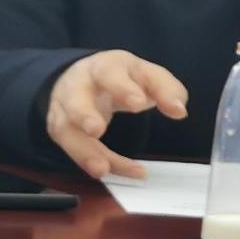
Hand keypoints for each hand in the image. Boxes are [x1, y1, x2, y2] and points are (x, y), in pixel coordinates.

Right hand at [47, 50, 187, 179]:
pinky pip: (74, 150)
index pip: (110, 72)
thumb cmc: (120, 77)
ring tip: (101, 169)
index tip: (140, 104)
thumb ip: (166, 89)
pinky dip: (92, 162)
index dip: (122, 88)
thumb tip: (178, 110)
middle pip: (75, 98)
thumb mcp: (145, 75)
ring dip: (82, 151)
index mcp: (104, 67)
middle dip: (83, 114)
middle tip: (96, 130)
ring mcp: (65, 109)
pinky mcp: (60, 129)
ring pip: (64, 129)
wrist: (84, 76)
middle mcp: (79, 86)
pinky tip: (110, 171)